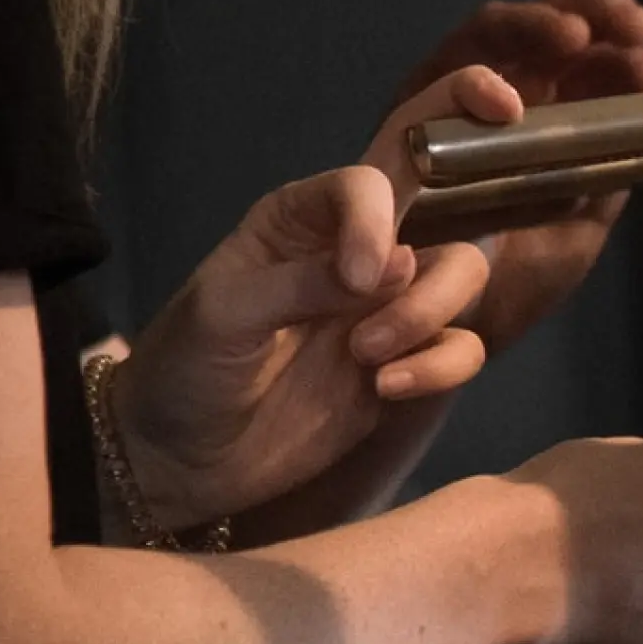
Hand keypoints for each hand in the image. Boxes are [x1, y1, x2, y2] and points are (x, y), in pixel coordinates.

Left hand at [118, 151, 502, 535]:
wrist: (180, 459)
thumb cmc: (186, 368)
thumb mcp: (225, 314)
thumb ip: (303, 282)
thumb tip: (396, 262)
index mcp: (300, 223)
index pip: (367, 184)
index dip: (379, 217)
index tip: (366, 274)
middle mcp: (354, 257)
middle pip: (444, 227)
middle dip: (431, 283)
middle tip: (372, 337)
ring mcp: (383, 313)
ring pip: (461, 283)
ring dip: (431, 320)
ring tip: (374, 365)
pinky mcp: (402, 368)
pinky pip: (459, 351)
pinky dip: (441, 368)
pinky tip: (387, 390)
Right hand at [374, 0, 642, 359]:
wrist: (425, 345)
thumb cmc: (496, 292)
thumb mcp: (570, 235)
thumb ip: (604, 179)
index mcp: (539, 120)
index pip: (582, 58)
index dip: (620, 47)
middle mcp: (491, 103)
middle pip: (536, 29)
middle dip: (585, 13)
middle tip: (632, 28)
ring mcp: (444, 108)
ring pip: (483, 37)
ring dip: (530, 26)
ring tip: (572, 38)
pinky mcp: (399, 131)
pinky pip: (428, 89)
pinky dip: (466, 83)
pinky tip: (504, 100)